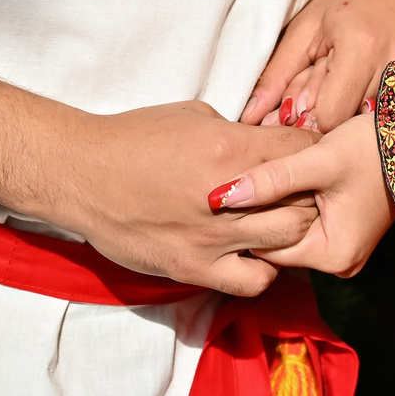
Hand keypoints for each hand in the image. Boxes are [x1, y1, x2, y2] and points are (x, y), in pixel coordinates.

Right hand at [50, 101, 321, 296]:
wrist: (83, 175)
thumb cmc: (134, 138)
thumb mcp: (193, 114)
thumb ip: (236, 130)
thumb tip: (267, 141)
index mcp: (227, 146)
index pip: (301, 150)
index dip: (311, 149)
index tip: (306, 153)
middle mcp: (227, 194)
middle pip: (304, 199)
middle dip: (309, 192)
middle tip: (300, 190)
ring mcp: (213, 237)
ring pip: (289, 240)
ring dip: (292, 229)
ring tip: (279, 221)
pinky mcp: (195, 268)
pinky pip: (253, 281)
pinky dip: (265, 269)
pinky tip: (254, 253)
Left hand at [220, 113, 394, 279]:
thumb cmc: (370, 149)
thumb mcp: (317, 159)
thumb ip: (271, 178)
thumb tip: (221, 196)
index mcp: (332, 254)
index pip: (266, 245)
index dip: (249, 215)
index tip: (237, 185)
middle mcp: (339, 262)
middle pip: (278, 243)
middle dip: (263, 213)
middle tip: (251, 177)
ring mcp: (345, 252)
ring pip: (291, 234)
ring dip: (280, 208)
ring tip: (270, 176)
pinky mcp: (346, 235)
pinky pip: (308, 227)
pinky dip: (296, 206)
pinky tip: (290, 182)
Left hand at [241, 0, 394, 131]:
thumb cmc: (345, 1)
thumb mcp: (305, 29)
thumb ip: (276, 75)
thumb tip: (250, 119)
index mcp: (360, 45)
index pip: (331, 116)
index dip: (312, 119)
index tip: (306, 108)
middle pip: (354, 124)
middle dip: (334, 117)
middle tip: (327, 93)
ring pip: (377, 123)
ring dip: (357, 114)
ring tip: (351, 86)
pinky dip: (380, 109)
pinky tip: (373, 89)